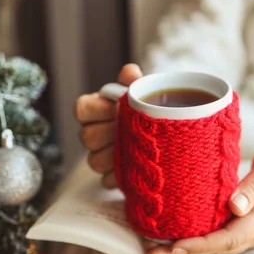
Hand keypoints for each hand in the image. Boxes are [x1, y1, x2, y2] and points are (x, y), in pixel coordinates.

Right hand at [75, 64, 142, 187]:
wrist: (172, 135)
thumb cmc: (152, 110)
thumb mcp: (146, 94)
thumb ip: (135, 83)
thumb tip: (129, 71)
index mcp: (97, 110)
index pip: (81, 108)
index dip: (97, 110)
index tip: (118, 107)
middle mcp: (94, 134)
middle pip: (86, 137)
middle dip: (110, 133)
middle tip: (132, 130)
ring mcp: (101, 157)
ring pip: (94, 161)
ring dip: (116, 155)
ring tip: (138, 148)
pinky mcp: (112, 177)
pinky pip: (108, 181)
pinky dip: (124, 176)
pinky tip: (139, 167)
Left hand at [145, 141, 253, 253]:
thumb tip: (235, 207)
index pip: (231, 238)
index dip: (202, 245)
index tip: (175, 246)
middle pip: (219, 250)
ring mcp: (251, 233)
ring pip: (216, 249)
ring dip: (187, 253)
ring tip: (154, 253)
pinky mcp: (243, 228)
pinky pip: (217, 241)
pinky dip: (195, 243)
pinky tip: (172, 241)